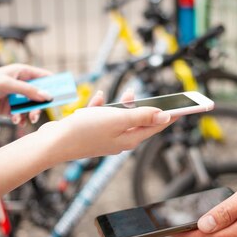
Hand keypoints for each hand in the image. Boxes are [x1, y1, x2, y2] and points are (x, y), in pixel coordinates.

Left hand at [0, 64, 50, 122]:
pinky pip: (20, 114)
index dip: (54, 83)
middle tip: (42, 112)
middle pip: (39, 94)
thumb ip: (28, 91)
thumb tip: (48, 96)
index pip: (43, 76)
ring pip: (30, 106)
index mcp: (21, 72)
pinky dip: (20, 118)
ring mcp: (14, 96)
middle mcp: (20, 84)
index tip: (65, 91)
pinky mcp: (8, 108)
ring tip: (28, 119)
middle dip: (41, 103)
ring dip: (30, 113)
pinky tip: (15, 120)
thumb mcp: (7, 85)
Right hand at [39, 104, 172, 159]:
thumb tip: (165, 116)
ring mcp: (104, 137)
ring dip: (122, 105)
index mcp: (129, 138)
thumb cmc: (84, 131)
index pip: (155, 126)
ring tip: (127, 93)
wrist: (53, 143)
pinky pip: (101, 116)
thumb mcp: (117, 119)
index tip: (183, 108)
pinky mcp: (90, 133)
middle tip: (156, 97)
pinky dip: (102, 106)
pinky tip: (99, 97)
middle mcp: (119, 140)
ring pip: (119, 118)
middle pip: (138, 121)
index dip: (169, 116)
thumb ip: (141, 116)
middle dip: (145, 107)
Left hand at [172, 167, 236, 236]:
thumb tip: (204, 224)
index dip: (189, 234)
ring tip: (197, 215)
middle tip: (177, 222)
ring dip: (216, 225)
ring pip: (232, 232)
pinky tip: (225, 213)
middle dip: (199, 230)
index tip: (171, 232)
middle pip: (220, 236)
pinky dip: (231, 222)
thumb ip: (227, 210)